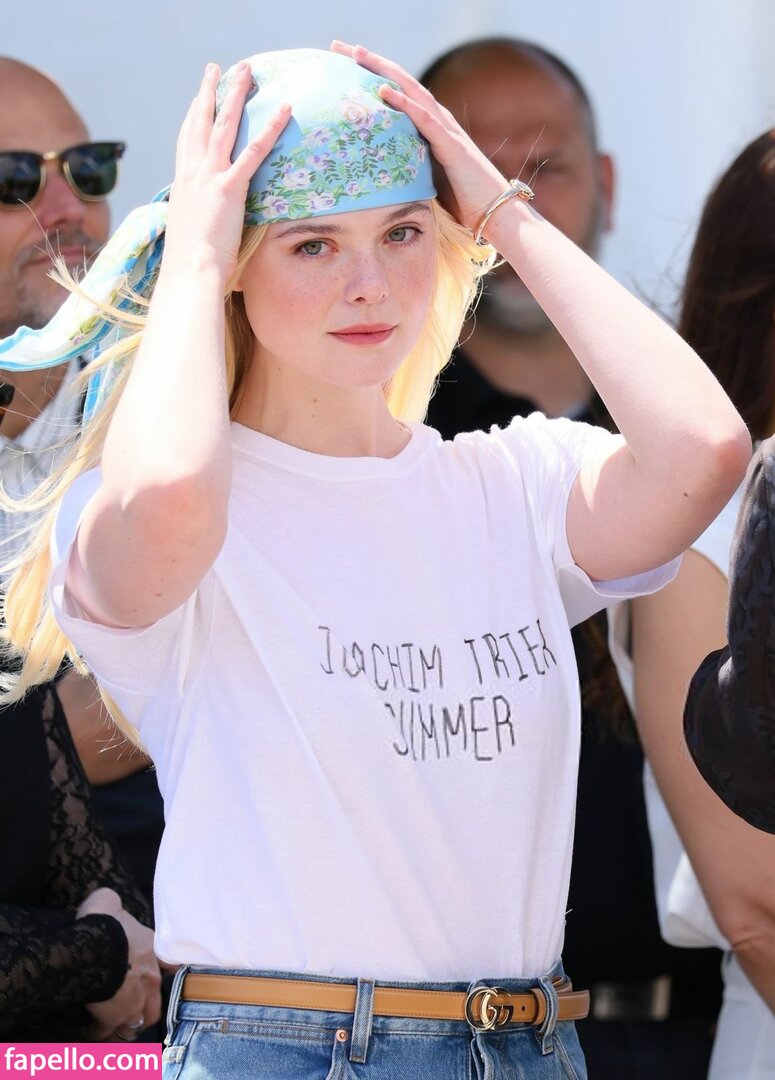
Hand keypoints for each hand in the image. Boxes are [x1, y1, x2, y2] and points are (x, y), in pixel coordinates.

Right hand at [76, 887, 161, 1040]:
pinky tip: (91, 1030)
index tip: (154, 977)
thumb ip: (113, 903)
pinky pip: (107, 1030)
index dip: (164, 972)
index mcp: (153, 950)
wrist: (92, 945)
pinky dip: (100, 1032)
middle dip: (146, 1006)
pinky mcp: (114, 1016)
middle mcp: (151, 978)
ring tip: (116, 1023)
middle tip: (132, 1007)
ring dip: (129, 1022)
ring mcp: (135, 1000)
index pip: (171, 965)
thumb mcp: (108, 901)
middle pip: (156, 1001)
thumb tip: (108, 901)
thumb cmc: (102, 921)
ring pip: (139, 1020)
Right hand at [164, 61, 291, 280]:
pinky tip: (284, 109)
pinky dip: (270, 128)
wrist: (188, 273)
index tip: (199, 97)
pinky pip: (255, 152)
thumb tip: (209, 231)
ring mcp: (209, 178)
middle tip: (218, 68)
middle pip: (201, 122)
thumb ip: (202, 224)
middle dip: (210, 92)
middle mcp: (192, 174)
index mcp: (182, 185)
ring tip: (247, 70)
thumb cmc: (190, 265)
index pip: (187, 140)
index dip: (194, 115)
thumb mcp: (193, 236)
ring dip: (236, 94)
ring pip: (225, 125)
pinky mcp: (229, 188)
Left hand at [330, 41, 507, 232]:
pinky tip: (384, 91)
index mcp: (431, 127)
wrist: (493, 213)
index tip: (344, 63)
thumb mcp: (427, 178)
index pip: (399, 93)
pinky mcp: (451, 145)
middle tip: (339, 45)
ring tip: (357, 54)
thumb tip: (381, 172)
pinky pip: (424, 119)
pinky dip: (404, 103)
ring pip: (411, 91)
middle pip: (401, 82)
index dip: (373, 74)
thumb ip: (409, 165)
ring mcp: (446, 130)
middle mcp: (438, 120)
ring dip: (384, 71)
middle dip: (371, 62)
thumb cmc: (463, 201)